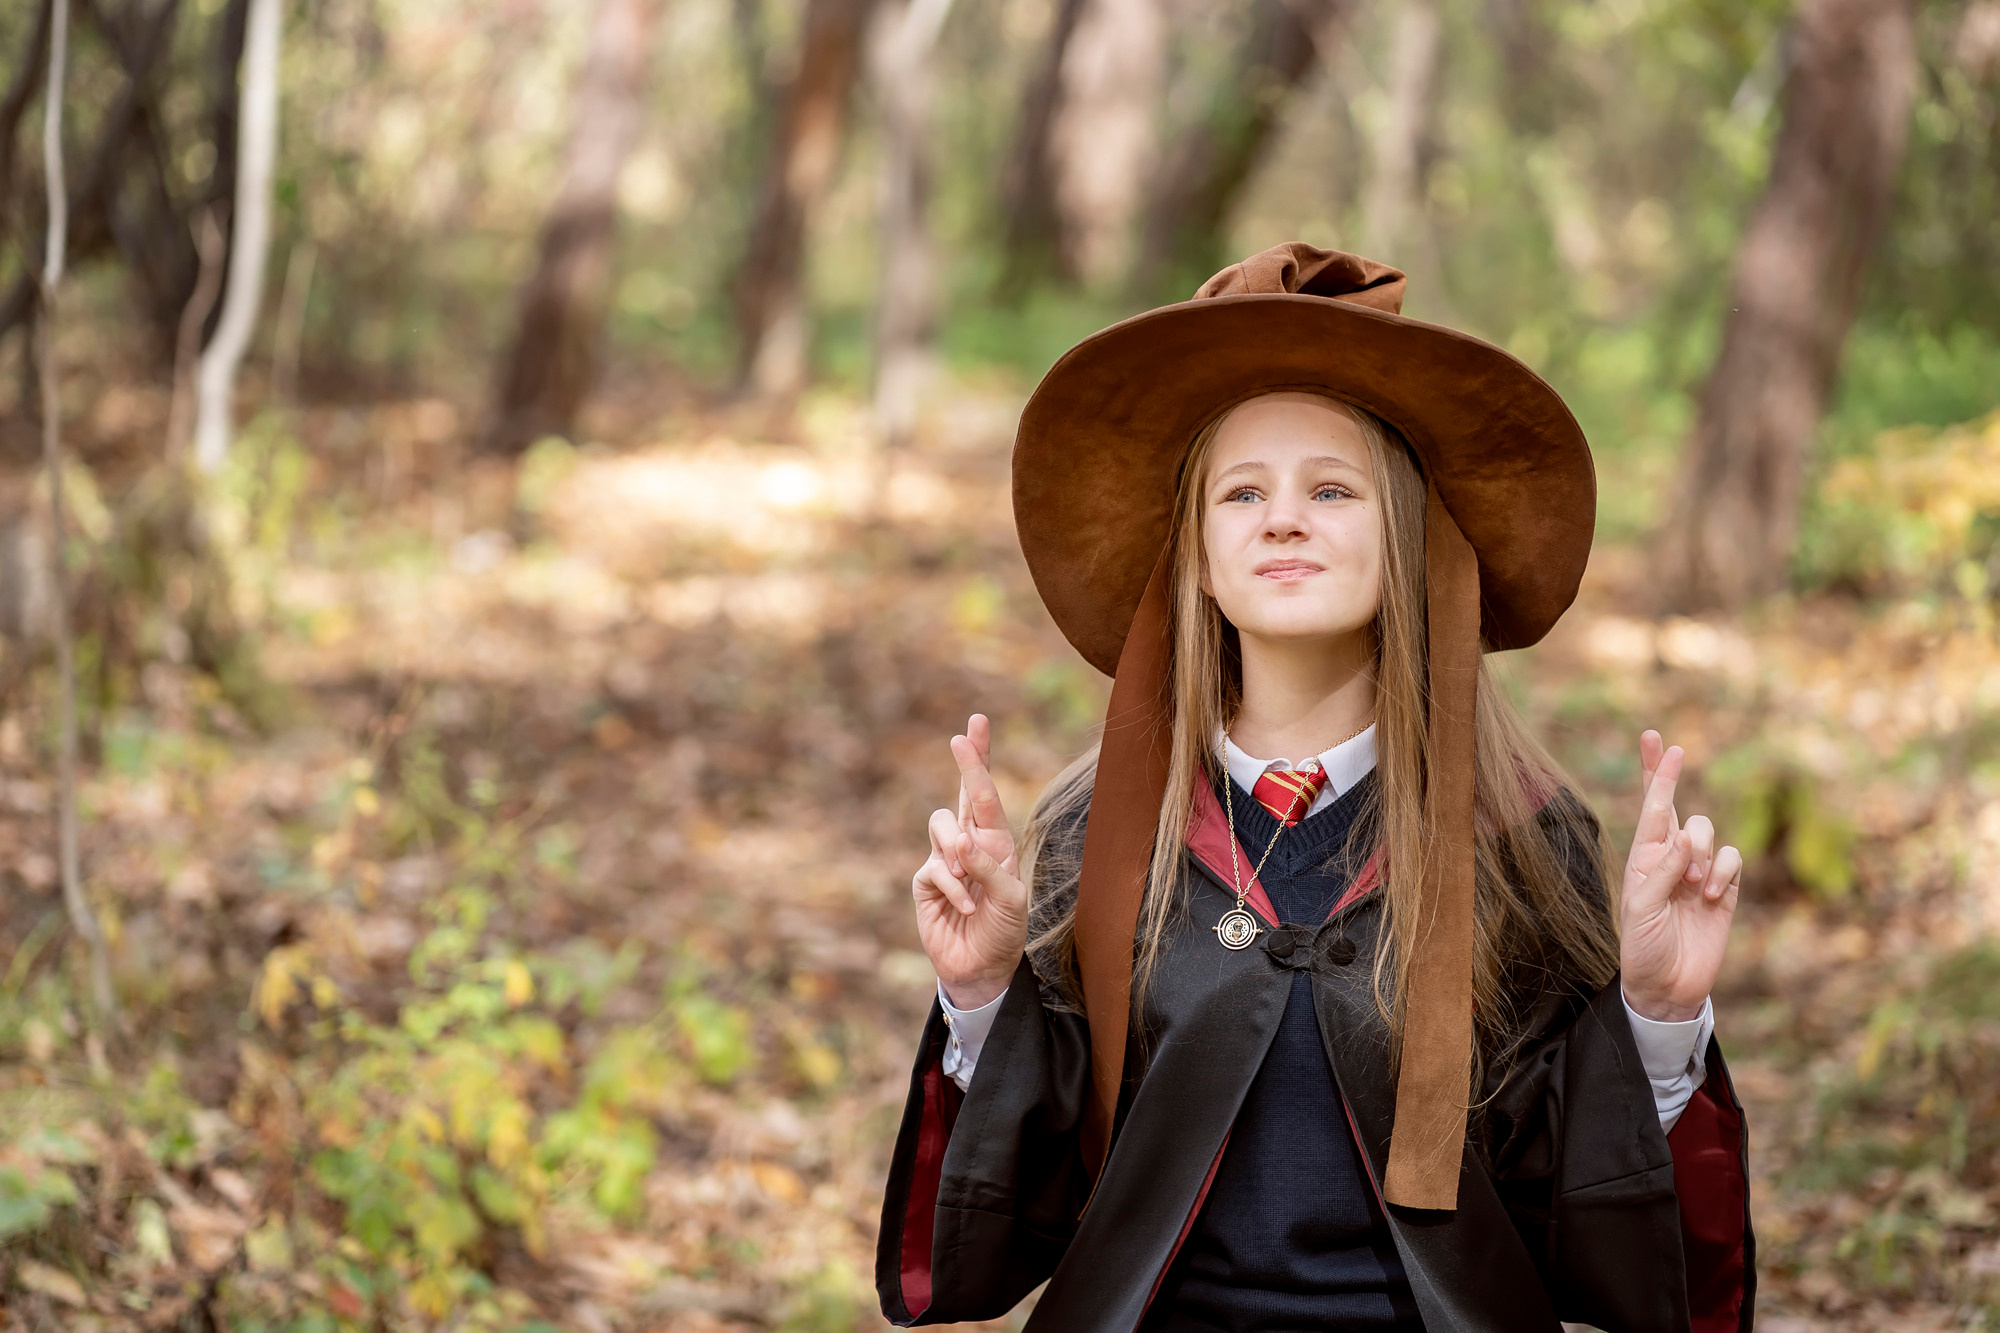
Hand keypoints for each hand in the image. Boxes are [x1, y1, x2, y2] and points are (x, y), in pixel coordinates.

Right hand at [911, 714, 1028, 1010]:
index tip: (974, 726)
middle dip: (966, 764)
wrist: (981, 967)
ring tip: (969, 879)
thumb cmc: (1004, 930)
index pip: (986, 795)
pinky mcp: (927, 882)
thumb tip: (960, 842)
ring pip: (942, 827)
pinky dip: (954, 887)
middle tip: (961, 739)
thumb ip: (988, 867)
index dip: (979, 760)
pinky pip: (935, 868)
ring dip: (958, 851)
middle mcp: (971, 844)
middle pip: (961, 795)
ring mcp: (946, 860)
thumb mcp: (1011, 899)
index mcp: (997, 841)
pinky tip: (964, 906)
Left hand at [1618, 730, 1741, 1023]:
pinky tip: (1712, 895)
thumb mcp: (1641, 907)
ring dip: (1698, 850)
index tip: (1657, 738)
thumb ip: (1661, 871)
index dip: (1654, 772)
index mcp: (1642, 857)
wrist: (1668, 986)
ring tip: (1691, 885)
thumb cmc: (1643, 946)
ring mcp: (1699, 871)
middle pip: (1678, 807)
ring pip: (1705, 830)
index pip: (1649, 807)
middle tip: (1673, 752)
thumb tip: (1683, 839)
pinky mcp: (1725, 888)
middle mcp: (1669, 857)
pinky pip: (1731, 858)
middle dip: (1672, 780)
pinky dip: (1722, 871)